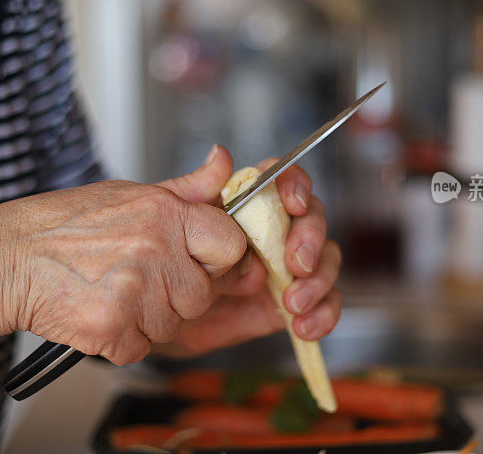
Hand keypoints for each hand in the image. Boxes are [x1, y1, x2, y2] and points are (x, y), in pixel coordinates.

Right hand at [0, 176, 246, 365]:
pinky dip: (122, 340)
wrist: (6, 259)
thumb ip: (187, 187)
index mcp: (164, 214)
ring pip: (174, 325)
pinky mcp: (112, 329)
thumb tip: (225, 160)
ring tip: (113, 291)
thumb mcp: (130, 193)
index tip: (199, 259)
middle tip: (141, 277)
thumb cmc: (63, 226)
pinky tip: (100, 311)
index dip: (218, 256)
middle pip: (203, 294)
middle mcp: (155, 251)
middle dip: (178, 293)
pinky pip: (142, 348)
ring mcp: (135, 294)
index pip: (231, 244)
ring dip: (149, 318)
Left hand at [155, 146, 341, 357]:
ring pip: (326, 261)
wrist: (156, 317)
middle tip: (297, 263)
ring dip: (320, 280)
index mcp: (250, 206)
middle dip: (311, 239)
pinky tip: (304, 326)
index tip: (293, 204)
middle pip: (312, 220)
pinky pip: (325, 304)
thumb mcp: (173, 224)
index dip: (296, 186)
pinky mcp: (291, 303)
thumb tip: (220, 156)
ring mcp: (286, 269)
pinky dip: (324, 314)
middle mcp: (275, 233)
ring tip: (293, 302)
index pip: (285, 182)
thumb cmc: (165, 264)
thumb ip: (198, 190)